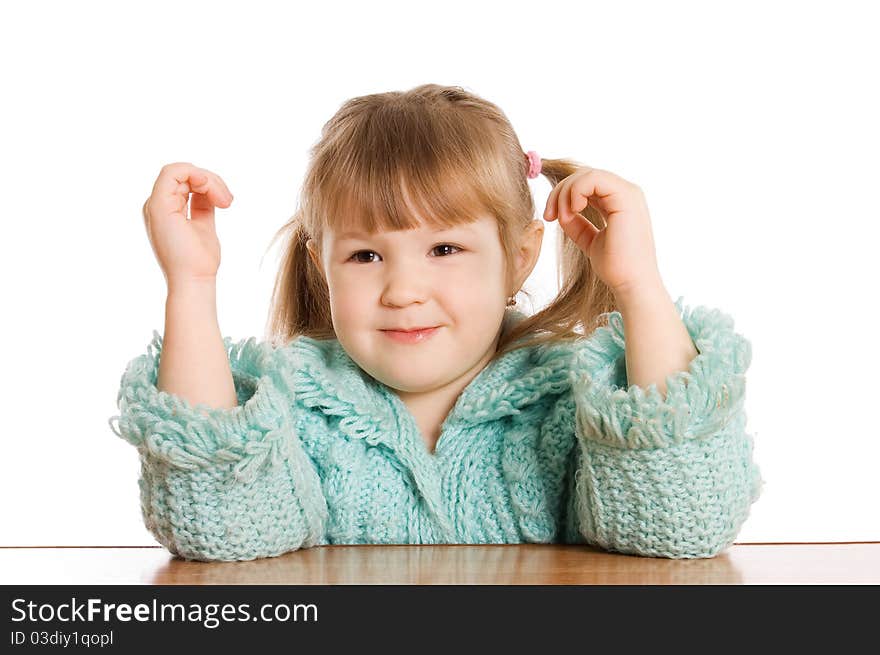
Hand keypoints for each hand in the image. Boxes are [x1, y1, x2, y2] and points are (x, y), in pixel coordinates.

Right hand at [142, 162, 233, 287]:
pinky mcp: (158, 205)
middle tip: (228, 202)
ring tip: (224, 201)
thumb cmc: (200, 260)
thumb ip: (203, 206)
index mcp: (167, 209)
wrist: (194, 279)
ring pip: (181, 170)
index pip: (186, 182)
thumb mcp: (204, 225)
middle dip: (212, 181)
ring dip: (209, 180)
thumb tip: (210, 192)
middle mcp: (157, 205)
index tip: (226, 202)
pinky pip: (173, 172)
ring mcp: (155, 204)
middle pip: (185, 174)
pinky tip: (211, 190)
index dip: (208, 183)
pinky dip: (197, 175)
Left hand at [543, 166, 661, 295]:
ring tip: (561, 217)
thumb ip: (577, 223)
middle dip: (559, 192)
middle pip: (584, 175)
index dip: (563, 195)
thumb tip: (561, 212)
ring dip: (565, 193)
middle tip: (548, 215)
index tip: (550, 217)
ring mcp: (628, 193)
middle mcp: (626, 193)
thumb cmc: (615, 267)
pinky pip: (593, 179)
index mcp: (619, 202)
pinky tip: (572, 212)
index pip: (586, 184)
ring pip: (586, 174)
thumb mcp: (589, 240)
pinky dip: (575, 192)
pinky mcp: (626, 197)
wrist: (631, 284)